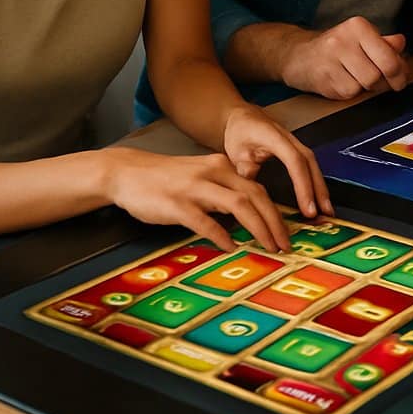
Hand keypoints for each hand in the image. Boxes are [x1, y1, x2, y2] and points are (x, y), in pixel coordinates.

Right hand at [104, 147, 291, 252]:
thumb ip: (222, 192)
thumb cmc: (165, 179)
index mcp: (222, 166)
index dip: (276, 213)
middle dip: (275, 222)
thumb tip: (248, 218)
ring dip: (258, 228)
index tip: (286, 233)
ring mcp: (195, 188)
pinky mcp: (177, 204)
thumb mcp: (200, 178)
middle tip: (285, 245)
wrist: (126, 172)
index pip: (258, 189)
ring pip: (238, 205)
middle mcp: (213, 173)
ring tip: (268, 247)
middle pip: (256, 196)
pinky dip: (222, 235)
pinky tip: (231, 247)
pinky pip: (206, 221)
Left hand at [221, 106, 333, 220]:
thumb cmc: (240, 132)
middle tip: (324, 213)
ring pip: (314, 166)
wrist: (244, 117)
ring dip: (321, 188)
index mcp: (275, 138)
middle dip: (319, 190)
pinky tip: (318, 198)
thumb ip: (244, 170)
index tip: (307, 207)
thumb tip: (253, 189)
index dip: (303, 185)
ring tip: (326, 210)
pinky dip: (316, 183)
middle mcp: (290, 140)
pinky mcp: (297, 151)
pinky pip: (310, 167)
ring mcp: (296, 144)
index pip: (295, 162)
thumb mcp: (235, 150)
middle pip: (310, 164)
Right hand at [280, 16, 407, 100]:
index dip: (399, 72)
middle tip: (386, 83)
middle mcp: (342, 40)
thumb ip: (384, 42)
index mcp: (357, 26)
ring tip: (360, 79)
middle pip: (378, 74)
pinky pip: (348, 94)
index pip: (388, 57)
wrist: (298, 56)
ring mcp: (330, 60)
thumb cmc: (336, 48)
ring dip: (368, 88)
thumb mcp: (362, 38)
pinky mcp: (322, 78)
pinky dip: (351, 92)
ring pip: (364, 86)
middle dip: (385, 83)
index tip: (400, 78)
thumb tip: (400, 44)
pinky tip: (344, 82)